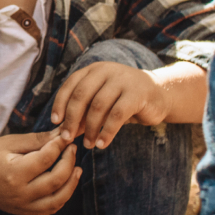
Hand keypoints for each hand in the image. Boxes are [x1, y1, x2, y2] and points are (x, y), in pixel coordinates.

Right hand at [0, 128, 78, 214]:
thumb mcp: (10, 142)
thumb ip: (37, 140)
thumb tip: (63, 134)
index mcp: (13, 173)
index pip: (46, 158)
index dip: (60, 145)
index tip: (66, 136)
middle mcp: (19, 193)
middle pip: (56, 180)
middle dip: (69, 162)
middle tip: (72, 149)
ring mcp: (22, 206)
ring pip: (58, 199)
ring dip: (72, 183)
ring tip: (77, 169)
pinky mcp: (24, 212)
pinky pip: (50, 209)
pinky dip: (63, 197)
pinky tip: (67, 184)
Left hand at [51, 61, 168, 148]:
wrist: (159, 96)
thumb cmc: (123, 101)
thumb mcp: (101, 104)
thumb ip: (83, 114)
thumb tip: (61, 132)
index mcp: (94, 70)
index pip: (70, 85)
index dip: (60, 104)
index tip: (55, 122)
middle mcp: (106, 71)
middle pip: (81, 95)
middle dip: (72, 118)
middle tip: (67, 138)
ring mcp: (123, 80)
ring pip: (98, 106)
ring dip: (90, 129)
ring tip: (88, 145)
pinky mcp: (138, 93)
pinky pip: (117, 114)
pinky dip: (107, 131)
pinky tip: (102, 143)